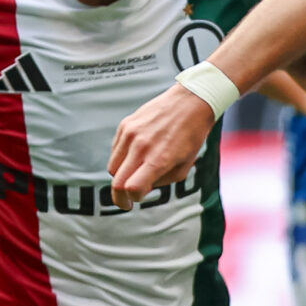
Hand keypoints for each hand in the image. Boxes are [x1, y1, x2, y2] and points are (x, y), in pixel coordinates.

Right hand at [108, 85, 212, 208]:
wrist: (190, 102)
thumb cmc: (192, 137)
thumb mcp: (184, 166)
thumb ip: (161, 181)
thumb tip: (140, 189)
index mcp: (159, 159)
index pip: (132, 188)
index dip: (132, 199)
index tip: (135, 201)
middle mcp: (141, 147)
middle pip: (116, 182)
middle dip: (119, 197)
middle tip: (125, 203)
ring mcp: (130, 134)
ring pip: (112, 167)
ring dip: (120, 176)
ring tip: (135, 174)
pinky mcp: (125, 125)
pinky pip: (115, 150)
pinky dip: (122, 159)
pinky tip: (136, 155)